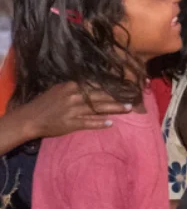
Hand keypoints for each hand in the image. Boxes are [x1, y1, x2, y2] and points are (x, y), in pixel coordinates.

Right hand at [10, 82, 131, 141]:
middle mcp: (75, 96)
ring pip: (99, 108)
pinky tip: (110, 123)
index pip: (98, 85)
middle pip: (102, 96)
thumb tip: (95, 84)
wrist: (29, 118)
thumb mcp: (61, 89)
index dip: (113, 86)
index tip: (127, 86)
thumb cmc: (46, 103)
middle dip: (119, 97)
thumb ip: (77, 87)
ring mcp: (73, 110)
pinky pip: (88, 123)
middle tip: (134, 97)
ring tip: (129, 108)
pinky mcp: (71, 123)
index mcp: (73, 86)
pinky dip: (100, 123)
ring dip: (115, 108)